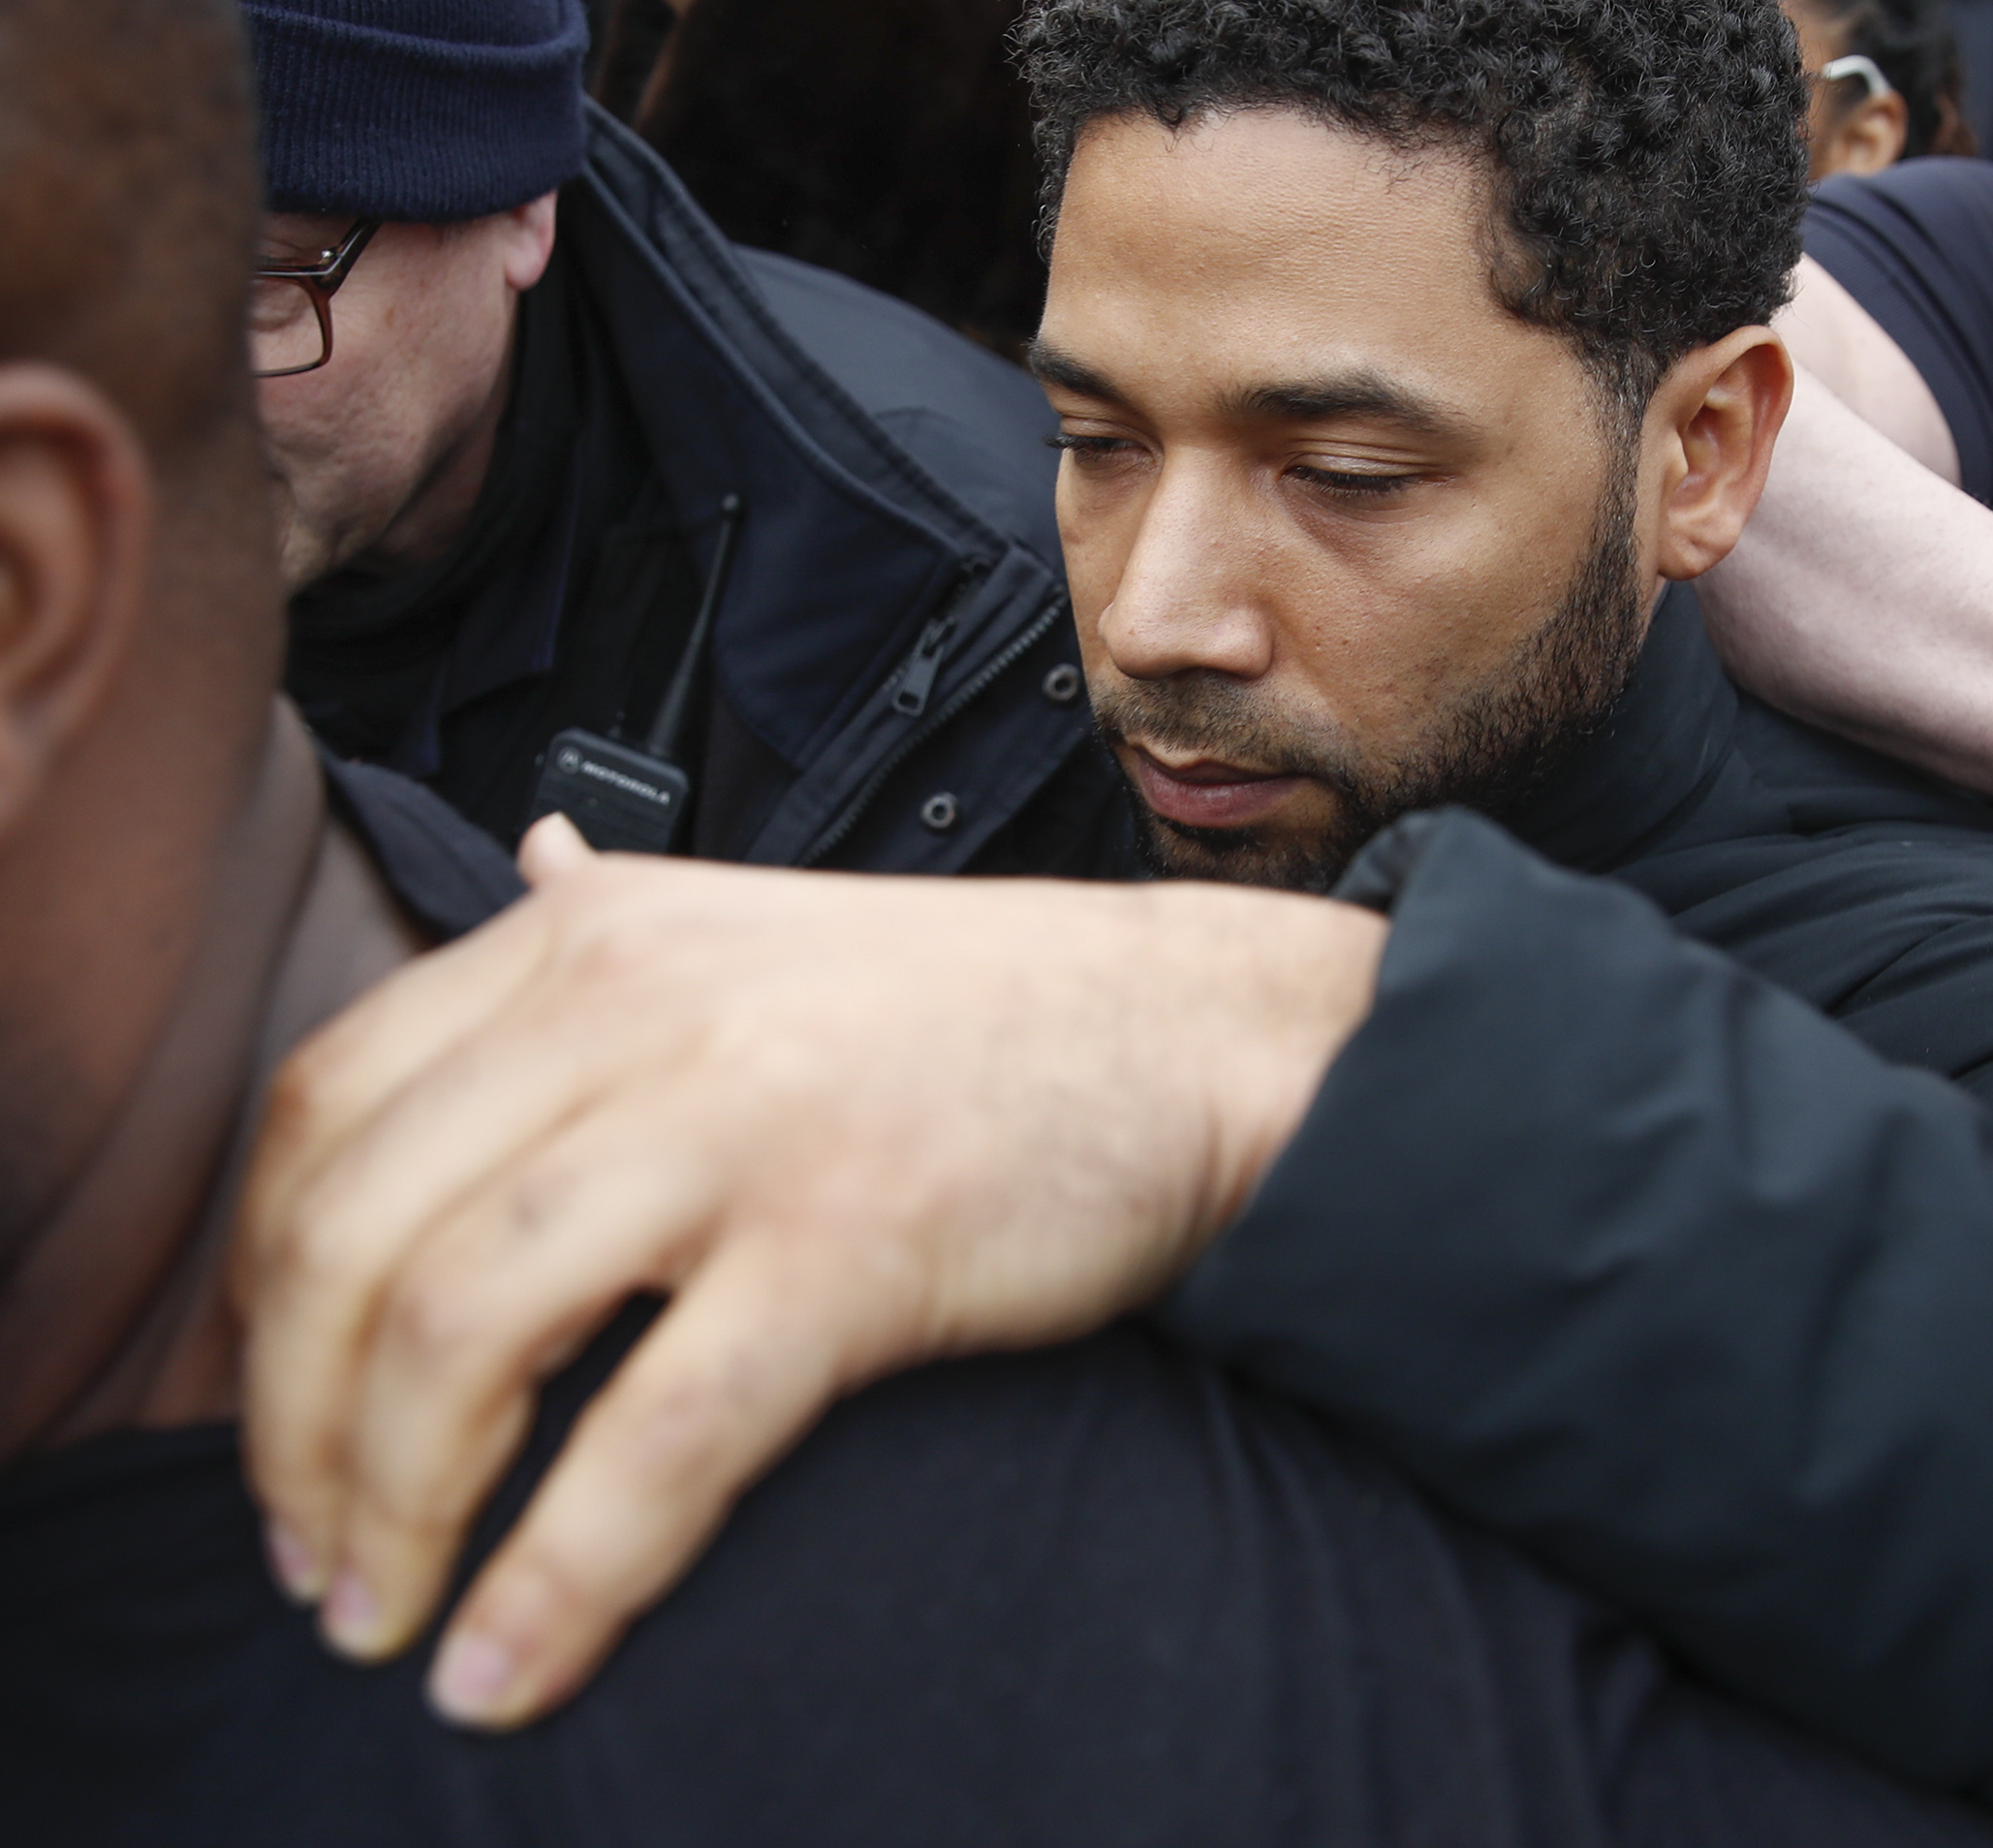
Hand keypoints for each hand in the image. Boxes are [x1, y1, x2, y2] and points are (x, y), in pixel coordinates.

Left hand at [238, 817, 1382, 1730]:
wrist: (1194, 1031)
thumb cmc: (978, 1011)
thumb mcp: (764, 924)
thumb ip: (616, 917)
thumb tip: (522, 856)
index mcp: (592, 933)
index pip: (323, 1110)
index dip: (261, 1293)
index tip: (278, 1418)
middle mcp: (637, 1003)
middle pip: (356, 1234)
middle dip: (292, 1434)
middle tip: (311, 1559)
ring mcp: (745, 1115)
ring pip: (462, 1331)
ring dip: (386, 1513)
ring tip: (383, 1619)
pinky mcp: (852, 1240)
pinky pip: (653, 1439)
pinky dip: (555, 1581)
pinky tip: (503, 1674)